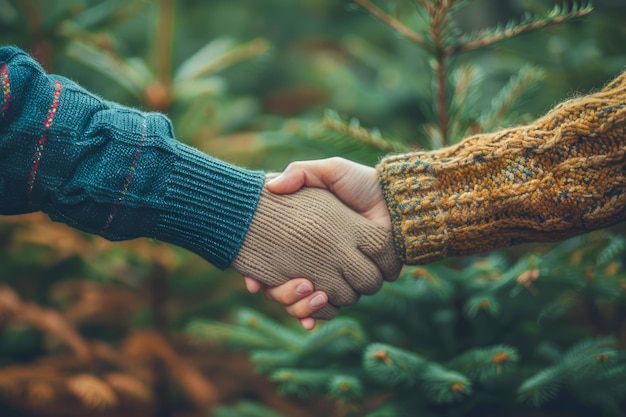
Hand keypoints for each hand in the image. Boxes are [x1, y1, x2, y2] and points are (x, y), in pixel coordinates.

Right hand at [242, 158, 398, 328]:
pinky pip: (330, 309)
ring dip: (298, 305)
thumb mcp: (329, 171)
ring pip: (305, 302)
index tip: (251, 280)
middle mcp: (315, 260)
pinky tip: (309, 318)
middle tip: (269, 288)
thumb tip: (271, 186)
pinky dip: (317, 315)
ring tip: (304, 289)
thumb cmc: (360, 183)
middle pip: (285, 289)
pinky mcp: (352, 284)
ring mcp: (333, 275)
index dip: (258, 274)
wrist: (396, 201)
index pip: (272, 263)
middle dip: (279, 294)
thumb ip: (300, 173)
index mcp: (303, 239)